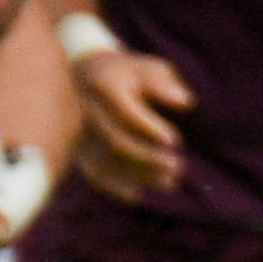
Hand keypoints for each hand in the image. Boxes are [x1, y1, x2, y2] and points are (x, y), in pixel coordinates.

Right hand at [69, 42, 195, 196]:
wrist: (83, 75)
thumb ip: (164, 83)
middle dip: (148, 157)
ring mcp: (79, 132)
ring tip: (169, 183)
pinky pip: (91, 170)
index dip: (149, 127)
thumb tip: (185, 103)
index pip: (125, 112)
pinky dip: (111, 185)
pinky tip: (136, 194)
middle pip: (115, 140)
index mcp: (104, 87)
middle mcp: (87, 111)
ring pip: (105, 160)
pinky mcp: (77, 148)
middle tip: (178, 168)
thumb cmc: (126, 72)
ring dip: (136, 175)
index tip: (175, 141)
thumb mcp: (146, 67)